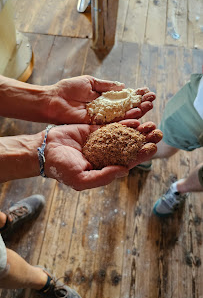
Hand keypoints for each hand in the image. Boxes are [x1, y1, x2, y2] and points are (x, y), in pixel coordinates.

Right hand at [44, 121, 161, 190]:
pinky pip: (112, 126)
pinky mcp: (94, 130)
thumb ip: (103, 176)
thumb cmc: (61, 168)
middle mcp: (106, 155)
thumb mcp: (81, 178)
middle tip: (158, 133)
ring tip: (151, 124)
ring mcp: (101, 142)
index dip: (140, 155)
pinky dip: (124, 122)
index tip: (152, 148)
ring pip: (123, 135)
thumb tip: (125, 171)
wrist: (44, 150)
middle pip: (129, 147)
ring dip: (138, 131)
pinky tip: (135, 118)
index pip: (127, 161)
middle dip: (143, 140)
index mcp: (105, 168)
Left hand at [48, 76, 155, 123]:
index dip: (135, 95)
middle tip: (153, 98)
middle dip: (140, 103)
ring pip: (123, 116)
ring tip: (150, 105)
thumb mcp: (90, 82)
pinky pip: (114, 123)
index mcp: (104, 99)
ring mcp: (102, 118)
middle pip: (127, 108)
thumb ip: (106, 86)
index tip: (147, 90)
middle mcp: (106, 110)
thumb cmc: (68, 89)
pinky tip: (137, 115)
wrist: (54, 100)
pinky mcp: (97, 126)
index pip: (124, 97)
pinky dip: (126, 119)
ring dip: (137, 111)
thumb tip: (123, 86)